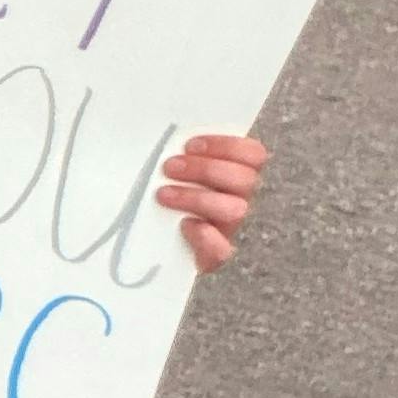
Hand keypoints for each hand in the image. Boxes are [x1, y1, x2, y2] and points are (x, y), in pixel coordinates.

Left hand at [156, 131, 266, 272]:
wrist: (144, 248)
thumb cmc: (156, 198)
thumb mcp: (166, 172)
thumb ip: (177, 154)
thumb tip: (168, 139)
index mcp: (233, 176)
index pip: (252, 154)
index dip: (227, 146)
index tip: (189, 145)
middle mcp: (238, 201)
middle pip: (245, 179)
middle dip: (206, 169)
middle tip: (169, 167)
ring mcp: (229, 230)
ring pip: (235, 209)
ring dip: (198, 197)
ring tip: (163, 194)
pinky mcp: (215, 258)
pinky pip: (223, 250)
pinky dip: (205, 237)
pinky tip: (184, 226)